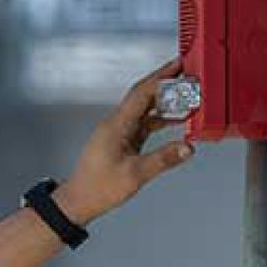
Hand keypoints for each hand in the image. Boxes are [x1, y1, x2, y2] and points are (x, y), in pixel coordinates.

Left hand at [53, 59, 196, 224]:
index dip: (161, 77)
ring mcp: (119, 131)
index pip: (142, 92)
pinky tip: (173, 119)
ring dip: (165, 101)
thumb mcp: (135, 174)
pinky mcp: (122, 140)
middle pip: (144, 95)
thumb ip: (164, 159)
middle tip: (186, 73)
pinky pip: (144, 123)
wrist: (79, 200)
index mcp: (116, 125)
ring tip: (186, 95)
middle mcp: (116, 124)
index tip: (178, 66)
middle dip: (165, 82)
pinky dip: (159, 119)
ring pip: (145, 109)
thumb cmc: (97, 188)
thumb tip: (186, 148)